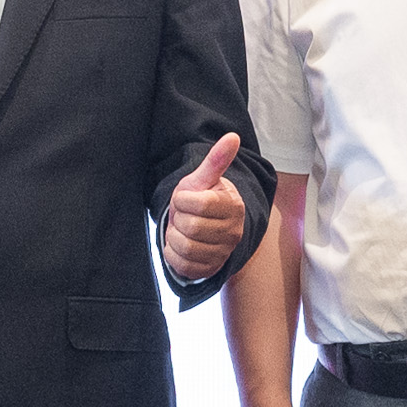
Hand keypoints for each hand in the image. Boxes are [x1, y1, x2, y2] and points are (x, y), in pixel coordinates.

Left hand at [162, 132, 251, 284]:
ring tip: (182, 229)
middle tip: (184, 215)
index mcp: (233, 206)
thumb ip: (216, 160)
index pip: (200, 204)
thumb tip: (233, 136)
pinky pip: (181, 264)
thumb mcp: (203, 179)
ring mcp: (223, 253)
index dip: (184, 200)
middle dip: (179, 219)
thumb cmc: (201, 199)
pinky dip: (173, 253)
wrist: (203, 227)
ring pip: (185, 247)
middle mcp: (233, 231)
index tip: (185, 199)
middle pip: (192, 227)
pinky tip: (180, 244)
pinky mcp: (209, 269)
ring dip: (175, 236)